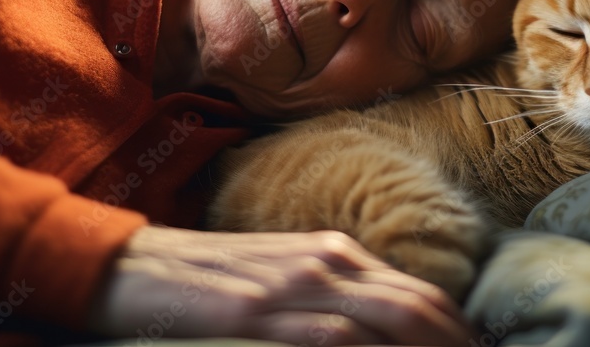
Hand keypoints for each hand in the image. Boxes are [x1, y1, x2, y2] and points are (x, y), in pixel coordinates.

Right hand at [89, 226, 473, 345]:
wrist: (132, 264)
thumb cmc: (207, 279)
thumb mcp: (281, 279)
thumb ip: (331, 298)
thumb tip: (379, 331)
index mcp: (335, 251)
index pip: (420, 293)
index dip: (457, 333)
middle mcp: (327, 261)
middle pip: (419, 308)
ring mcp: (295, 284)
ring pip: (390, 321)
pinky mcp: (259, 311)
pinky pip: (336, 340)